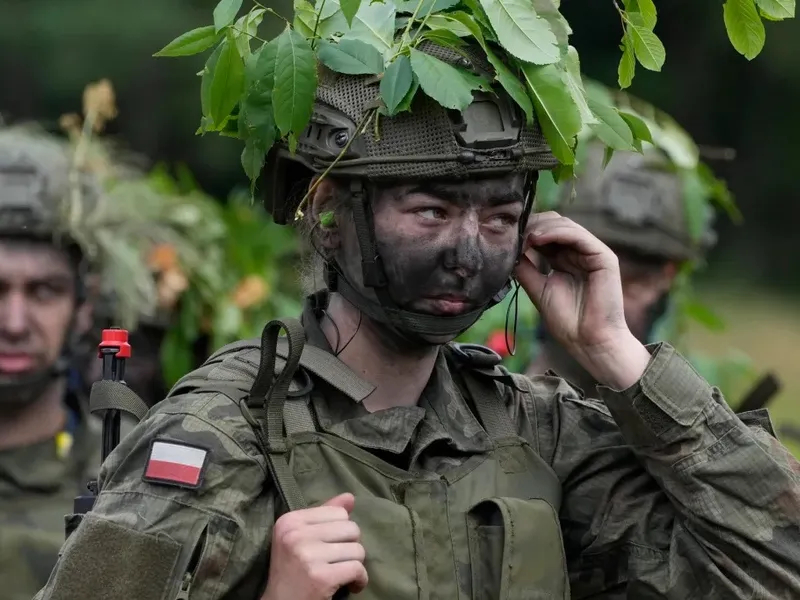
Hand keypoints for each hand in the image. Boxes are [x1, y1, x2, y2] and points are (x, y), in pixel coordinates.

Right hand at [262, 493, 367, 599]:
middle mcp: (296, 535)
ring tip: (342, 573)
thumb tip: (350, 497)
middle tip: (338, 562)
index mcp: (290, 521)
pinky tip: (352, 586)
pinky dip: (360, 580)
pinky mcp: (321, 577)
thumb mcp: (301, 538)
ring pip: (357, 549)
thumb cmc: (292, 570)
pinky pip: (357, 569)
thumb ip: (324, 516)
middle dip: (350, 547)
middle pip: (351, 528)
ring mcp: (308, 556)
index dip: (341, 532)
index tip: (331, 548)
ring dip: (355, 565)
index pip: (338, 512)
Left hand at [515, 212, 649, 388]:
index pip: (545, 234)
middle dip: (532, 225)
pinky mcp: (604, 257)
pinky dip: (556, 233)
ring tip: (524, 236)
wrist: (588, 342)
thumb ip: (526, 268)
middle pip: (554, 224)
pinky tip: (538, 238)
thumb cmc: (567, 321)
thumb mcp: (538, 289)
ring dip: (541, 227)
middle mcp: (579, 253)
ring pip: (565, 226)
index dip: (526, 231)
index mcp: (565, 260)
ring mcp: (593, 253)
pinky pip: (579, 236)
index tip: (506, 237)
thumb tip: (509, 251)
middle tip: (513, 233)